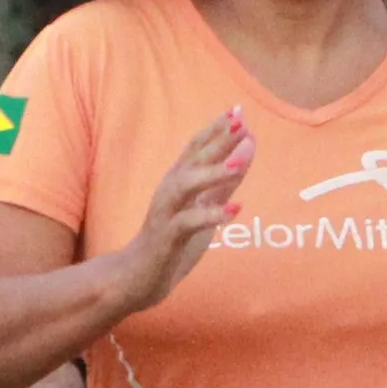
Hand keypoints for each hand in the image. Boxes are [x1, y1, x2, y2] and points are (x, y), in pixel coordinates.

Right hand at [111, 108, 254, 311]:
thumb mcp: (206, 207)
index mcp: (178, 181)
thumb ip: (226, 180)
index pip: (196, 148)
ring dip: (211, 174)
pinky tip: (235, 211)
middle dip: (216, 141)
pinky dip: (210, 216)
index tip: (238, 110)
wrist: (137, 277)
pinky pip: (187, 223)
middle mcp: (169, 191)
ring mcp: (166, 213)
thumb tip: (249, 147)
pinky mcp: (166, 238)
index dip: (216, 129)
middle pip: (192, 160)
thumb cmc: (173, 240)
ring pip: (185, 186)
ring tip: (238, 166)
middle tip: (240, 123)